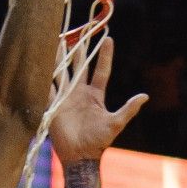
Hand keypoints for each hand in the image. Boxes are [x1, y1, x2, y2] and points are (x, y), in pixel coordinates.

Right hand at [51, 36, 147, 165]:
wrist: (79, 155)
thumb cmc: (98, 141)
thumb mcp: (116, 123)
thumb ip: (128, 109)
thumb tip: (145, 96)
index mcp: (95, 95)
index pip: (101, 70)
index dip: (104, 55)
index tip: (108, 38)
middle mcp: (80, 93)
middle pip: (79, 66)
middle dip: (78, 50)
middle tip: (78, 31)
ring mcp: (66, 98)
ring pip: (62, 72)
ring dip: (59, 57)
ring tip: (57, 40)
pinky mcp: (53, 104)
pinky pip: (48, 86)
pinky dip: (45, 75)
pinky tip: (41, 61)